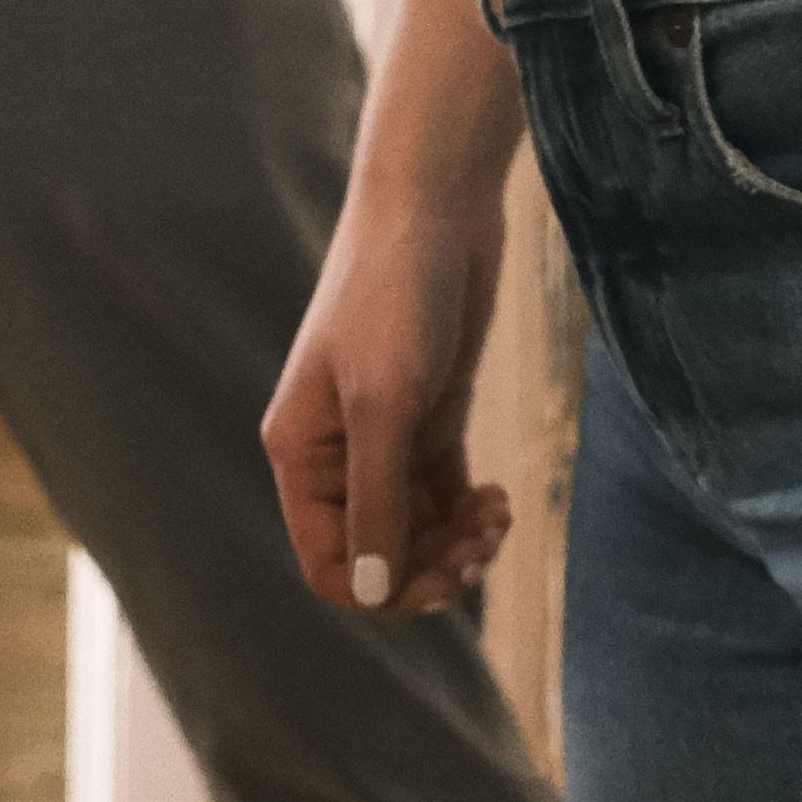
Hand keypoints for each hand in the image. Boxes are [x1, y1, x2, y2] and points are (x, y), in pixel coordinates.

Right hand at [260, 193, 515, 623]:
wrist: (436, 208)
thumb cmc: (393, 295)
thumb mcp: (384, 403)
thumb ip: (377, 500)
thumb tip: (373, 594)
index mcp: (301, 453)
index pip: (330, 562)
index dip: (383, 588)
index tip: (443, 575)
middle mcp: (337, 454)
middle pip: (379, 555)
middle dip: (431, 566)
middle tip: (479, 547)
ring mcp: (386, 437)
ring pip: (417, 531)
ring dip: (459, 543)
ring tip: (495, 518)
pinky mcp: (430, 417)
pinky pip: (445, 497)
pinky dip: (472, 513)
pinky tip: (500, 497)